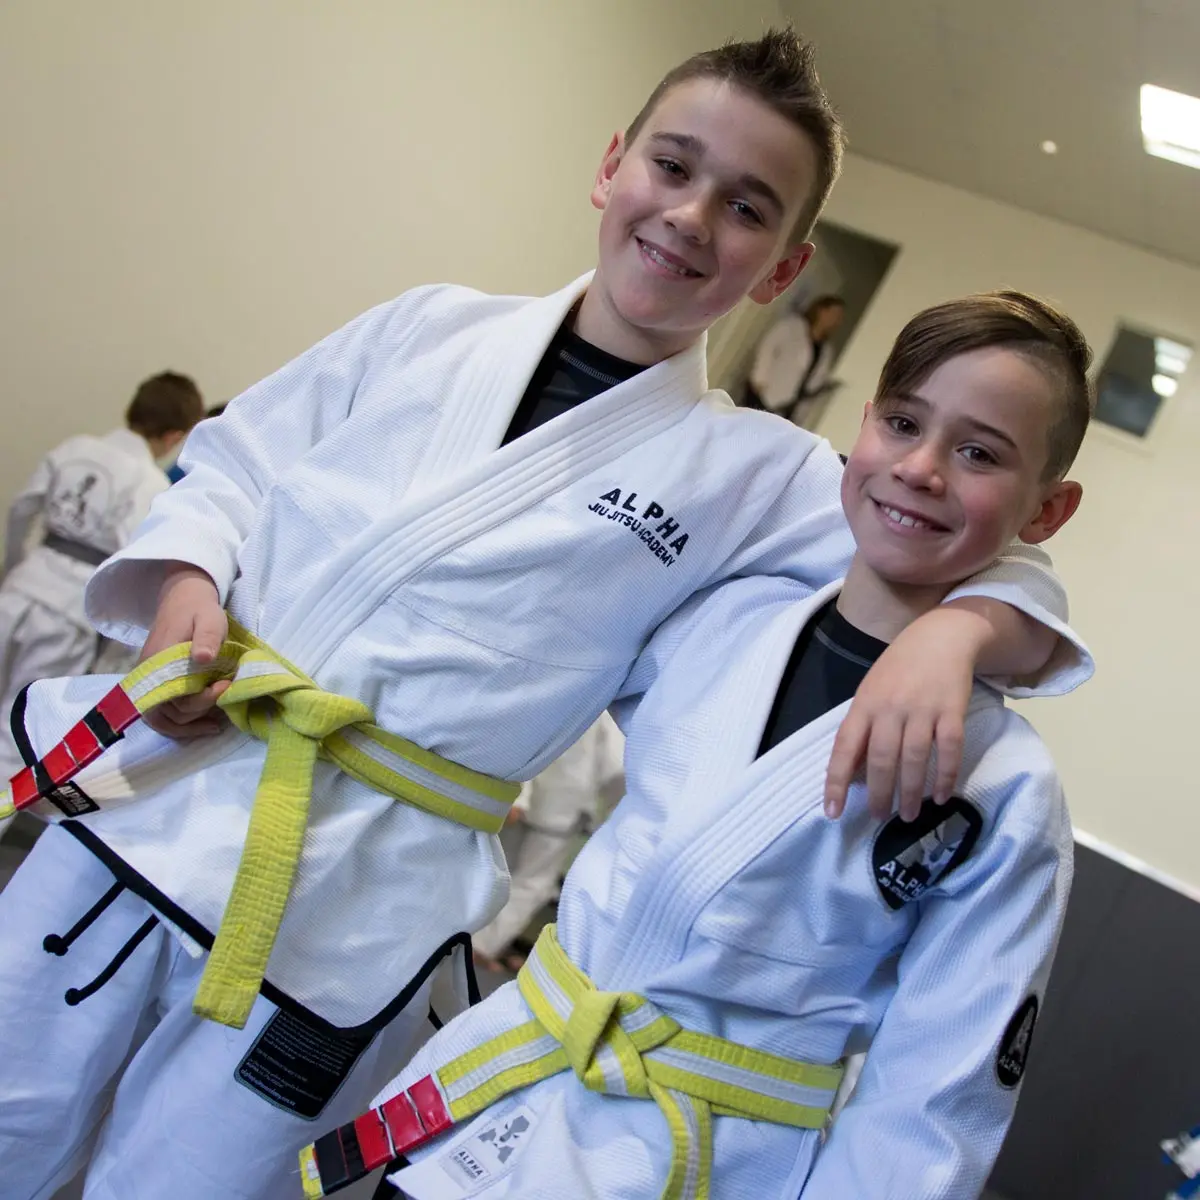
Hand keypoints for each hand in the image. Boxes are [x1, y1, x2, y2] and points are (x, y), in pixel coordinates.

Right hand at [138, 563, 230, 738]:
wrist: (183, 601)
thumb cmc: (199, 611)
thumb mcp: (210, 618)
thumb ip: (207, 636)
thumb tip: (203, 658)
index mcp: (160, 659)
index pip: (175, 695)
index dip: (202, 699)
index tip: (225, 687)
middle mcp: (148, 675)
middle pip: (169, 711)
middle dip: (200, 711)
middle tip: (226, 697)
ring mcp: (149, 682)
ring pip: (162, 719)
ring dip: (190, 726)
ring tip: (217, 723)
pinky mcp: (155, 685)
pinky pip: (162, 714)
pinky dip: (181, 725)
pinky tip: (204, 723)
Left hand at [824, 607, 990, 822]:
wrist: (940, 637)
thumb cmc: (899, 668)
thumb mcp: (871, 691)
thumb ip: (863, 727)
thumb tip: (855, 771)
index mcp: (864, 704)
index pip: (844, 747)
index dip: (836, 781)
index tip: (832, 810)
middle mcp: (890, 708)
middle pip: (881, 758)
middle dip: (879, 794)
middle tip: (879, 818)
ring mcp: (922, 709)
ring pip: (914, 758)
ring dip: (911, 792)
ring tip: (909, 816)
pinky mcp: (952, 711)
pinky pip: (949, 750)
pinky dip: (945, 776)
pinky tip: (941, 796)